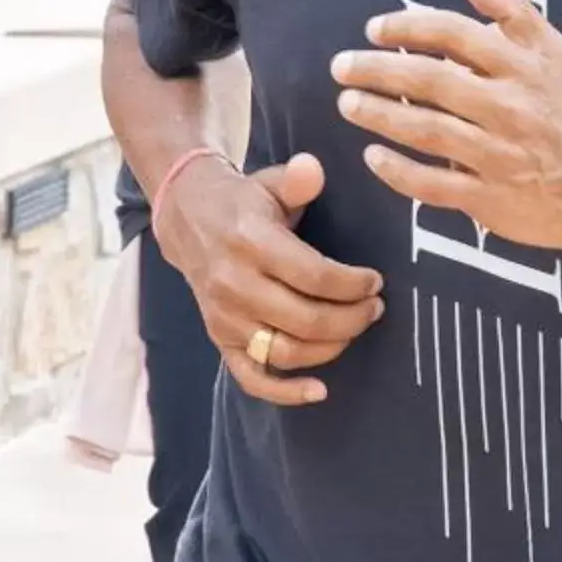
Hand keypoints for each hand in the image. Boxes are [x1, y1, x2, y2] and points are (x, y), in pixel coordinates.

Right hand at [153, 150, 382, 405]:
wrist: (186, 219)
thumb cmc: (242, 203)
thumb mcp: (268, 182)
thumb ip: (296, 179)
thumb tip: (314, 168)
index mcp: (250, 242)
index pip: (313, 276)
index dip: (353, 285)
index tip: (375, 281)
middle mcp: (233, 284)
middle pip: (306, 319)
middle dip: (352, 318)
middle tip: (374, 307)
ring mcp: (224, 316)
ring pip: (287, 351)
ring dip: (331, 347)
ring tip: (354, 329)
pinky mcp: (219, 338)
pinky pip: (252, 377)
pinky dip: (285, 392)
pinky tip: (320, 390)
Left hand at [332, 0, 561, 252]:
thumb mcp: (553, 52)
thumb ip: (512, 10)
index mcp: (523, 67)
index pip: (456, 35)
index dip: (409, 28)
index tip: (373, 30)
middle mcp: (510, 108)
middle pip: (432, 81)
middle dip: (378, 71)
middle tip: (340, 66)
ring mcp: (499, 155)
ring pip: (428, 131)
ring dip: (381, 115)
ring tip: (347, 103)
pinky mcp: (490, 197)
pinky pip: (435, 185)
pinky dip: (400, 172)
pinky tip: (372, 156)